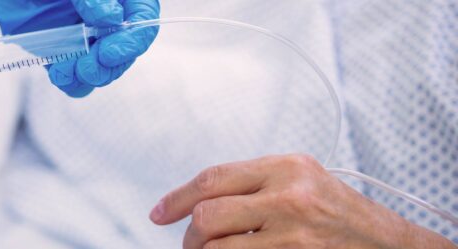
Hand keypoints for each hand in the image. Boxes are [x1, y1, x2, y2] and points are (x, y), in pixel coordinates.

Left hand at [0, 0, 159, 96]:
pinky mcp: (70, 57)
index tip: (109, 52)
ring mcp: (91, 40)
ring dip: (89, 76)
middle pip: (127, 50)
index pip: (143, 18)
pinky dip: (71, 82)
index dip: (133, 40)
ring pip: (106, 70)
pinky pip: (80, 80)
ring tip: (65, 70)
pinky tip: (58, 73)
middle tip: (87, 67)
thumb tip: (109, 15)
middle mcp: (110, 18)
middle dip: (107, 64)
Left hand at [149, 154, 455, 248]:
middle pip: (208, 215)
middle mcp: (290, 196)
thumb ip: (253, 183)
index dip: (177, 198)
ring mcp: (295, 234)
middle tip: (191, 244)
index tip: (159, 213)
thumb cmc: (339, 211)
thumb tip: (197, 200)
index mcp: (285, 167)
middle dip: (191, 236)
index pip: (212, 179)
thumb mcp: (300, 179)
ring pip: (218, 248)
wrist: (390, 243)